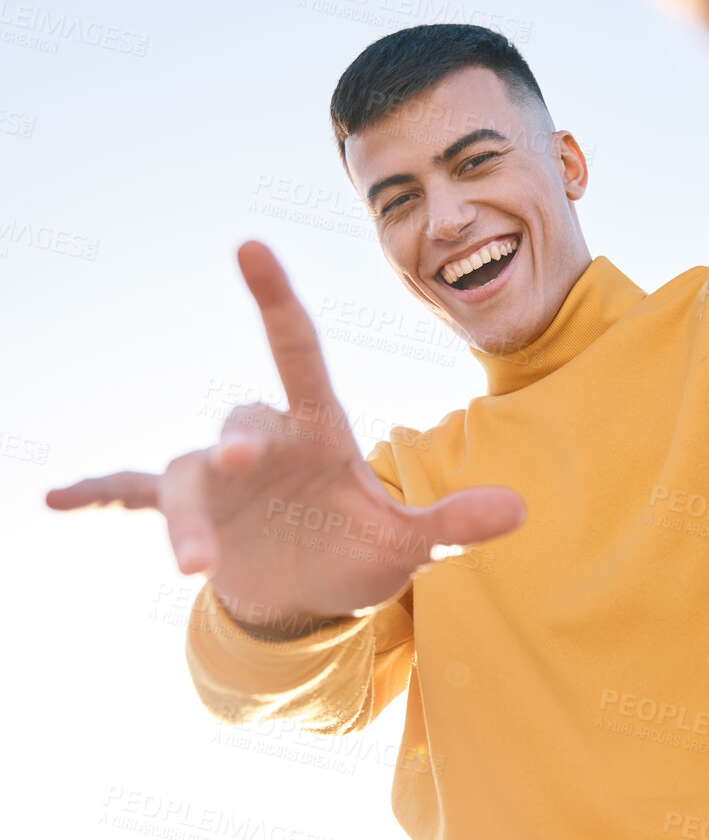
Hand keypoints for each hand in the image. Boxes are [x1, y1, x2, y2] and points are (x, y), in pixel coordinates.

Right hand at [45, 243, 525, 631]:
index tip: (250, 246)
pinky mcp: (191, 516)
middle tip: (238, 462)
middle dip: (233, 442)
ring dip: (185, 517)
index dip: (275, 300)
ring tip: (192, 564)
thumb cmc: (360, 551)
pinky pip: (138, 495)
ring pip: (187, 476)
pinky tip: (56, 502)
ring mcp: (220, 479)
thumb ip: (453, 523)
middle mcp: (262, 443)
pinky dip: (103, 496)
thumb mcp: (409, 545)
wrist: (313, 593)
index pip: (296, 351)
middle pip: (238, 423)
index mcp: (317, 430)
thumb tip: (522, 510)